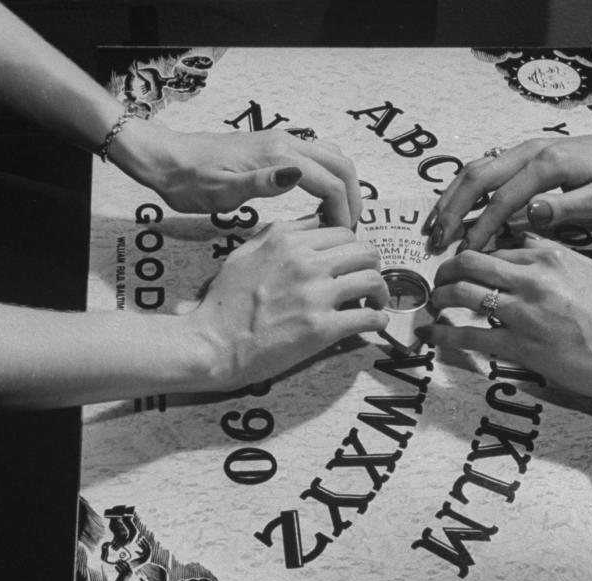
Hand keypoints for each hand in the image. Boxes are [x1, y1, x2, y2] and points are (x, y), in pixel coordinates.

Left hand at [111, 122, 362, 227]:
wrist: (165, 158)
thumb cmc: (188, 181)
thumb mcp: (220, 191)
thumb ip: (260, 184)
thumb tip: (296, 176)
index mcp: (278, 155)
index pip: (332, 183)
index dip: (344, 213)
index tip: (343, 240)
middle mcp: (286, 142)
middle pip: (342, 166)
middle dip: (354, 199)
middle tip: (349, 232)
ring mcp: (282, 141)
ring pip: (333, 158)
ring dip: (345, 187)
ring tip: (338, 219)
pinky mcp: (275, 146)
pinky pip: (318, 157)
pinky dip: (330, 178)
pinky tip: (319, 203)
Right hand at [184, 217, 388, 391]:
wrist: (211, 345)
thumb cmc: (224, 304)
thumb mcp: (245, 253)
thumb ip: (280, 234)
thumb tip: (312, 224)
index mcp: (287, 240)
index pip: (341, 230)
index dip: (351, 247)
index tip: (351, 261)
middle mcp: (304, 261)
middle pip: (365, 250)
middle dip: (371, 265)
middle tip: (367, 280)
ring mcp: (315, 294)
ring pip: (373, 279)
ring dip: (380, 292)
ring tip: (374, 302)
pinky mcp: (322, 327)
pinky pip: (369, 317)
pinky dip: (378, 320)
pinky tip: (373, 324)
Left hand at [417, 235, 591, 408]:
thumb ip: (560, 258)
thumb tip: (537, 250)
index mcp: (550, 256)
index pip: (497, 242)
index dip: (475, 249)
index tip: (463, 257)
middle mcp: (532, 276)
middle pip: (471, 260)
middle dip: (448, 268)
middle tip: (440, 277)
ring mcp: (522, 310)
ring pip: (462, 291)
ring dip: (440, 296)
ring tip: (434, 302)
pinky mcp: (517, 344)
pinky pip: (468, 334)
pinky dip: (443, 333)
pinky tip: (431, 333)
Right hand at [427, 125, 591, 251]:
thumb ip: (565, 207)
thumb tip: (529, 214)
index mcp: (547, 165)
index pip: (503, 199)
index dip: (481, 226)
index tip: (466, 251)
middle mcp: (528, 152)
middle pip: (477, 177)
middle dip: (452, 210)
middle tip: (436, 239)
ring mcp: (522, 150)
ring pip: (474, 169)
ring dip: (451, 197)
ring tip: (434, 225)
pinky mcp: (522, 154)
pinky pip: (484, 169)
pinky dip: (462, 188)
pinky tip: (452, 208)